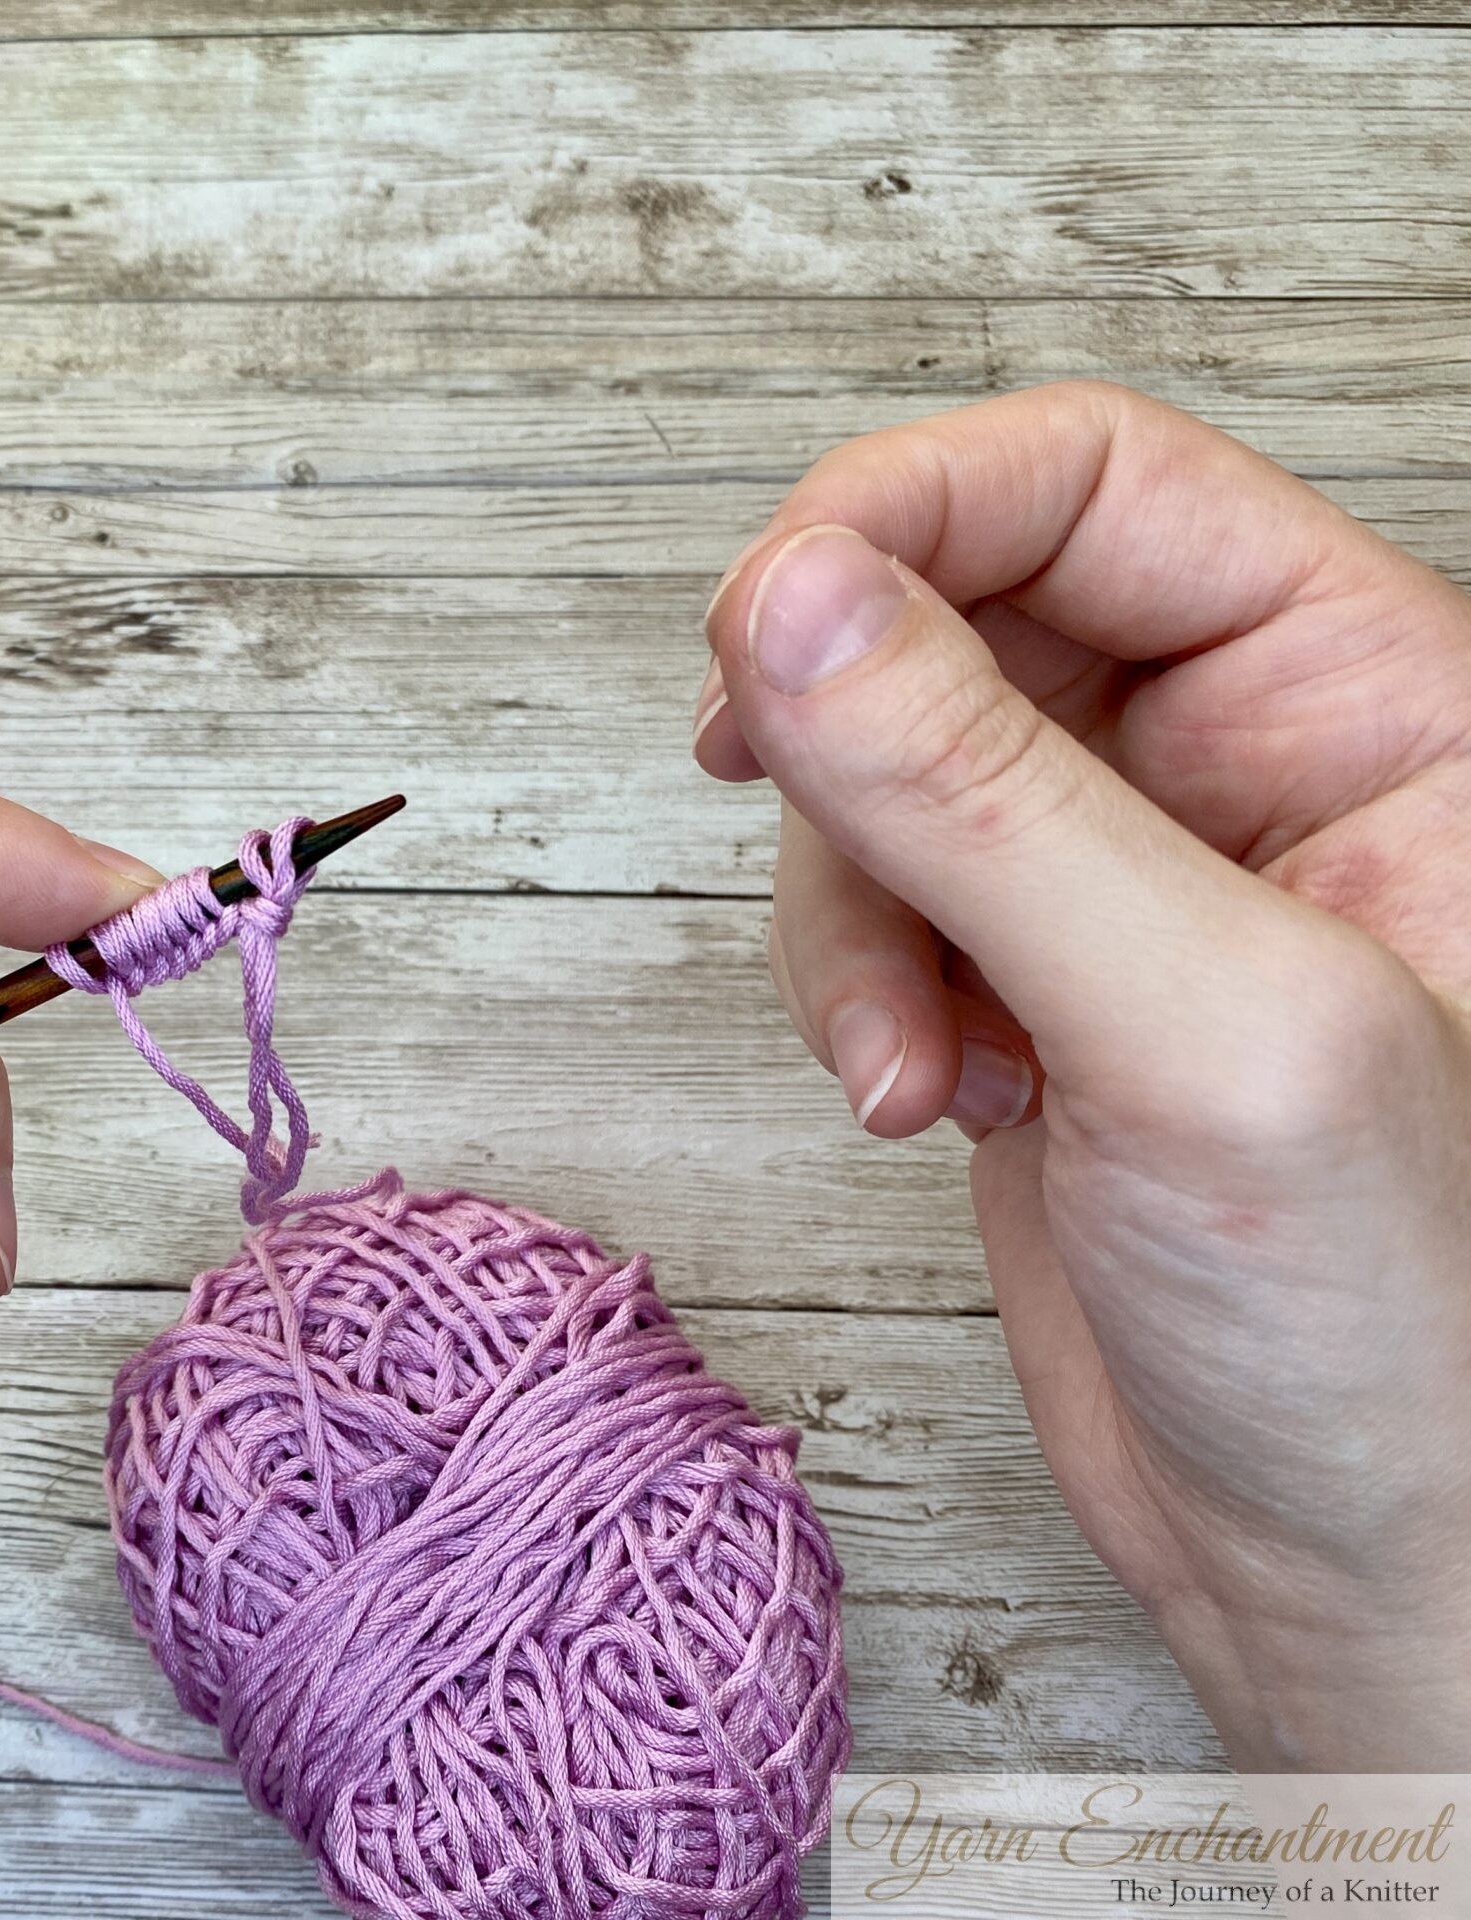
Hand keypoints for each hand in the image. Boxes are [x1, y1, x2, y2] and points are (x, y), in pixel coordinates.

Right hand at [695, 382, 1470, 1768]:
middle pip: (953, 615)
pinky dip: (846, 995)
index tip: (770, 625)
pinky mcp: (1028, 987)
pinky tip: (927, 1101)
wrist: (1363, 1576)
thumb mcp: (1203, 1031)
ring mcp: (1122, 880)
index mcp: (1371, 699)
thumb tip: (795, 599)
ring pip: (878, 773)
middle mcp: (1244, 762)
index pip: (1092, 482)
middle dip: (856, 762)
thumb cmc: (1409, 1334)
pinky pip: (864, 906)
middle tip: (835, 867)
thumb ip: (985, 798)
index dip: (907, 514)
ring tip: (912, 1066)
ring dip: (842, 916)